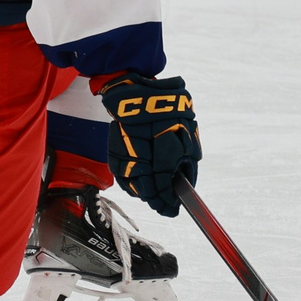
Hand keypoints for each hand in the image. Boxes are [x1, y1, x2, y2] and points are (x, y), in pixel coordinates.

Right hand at [99, 74, 200, 215]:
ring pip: (132, 183)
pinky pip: (120, 174)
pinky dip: (129, 184)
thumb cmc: (168, 110)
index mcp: (165, 145)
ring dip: (143, 195)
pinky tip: (138, 188)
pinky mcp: (113, 148)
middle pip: (148, 187)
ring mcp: (126, 149)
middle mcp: (143, 150)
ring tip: (154, 199)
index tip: (173, 208)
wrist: (138, 92)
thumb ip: (187, 160)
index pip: (165, 183)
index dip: (169, 199)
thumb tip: (186, 184)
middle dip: (157, 200)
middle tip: (165, 208)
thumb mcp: (187, 132)